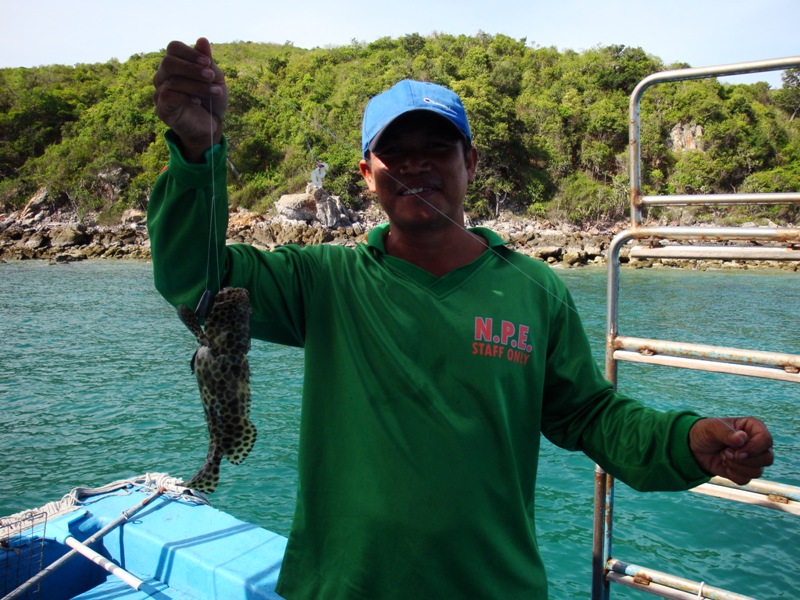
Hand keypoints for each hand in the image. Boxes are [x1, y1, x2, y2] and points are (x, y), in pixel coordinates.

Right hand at [152, 37, 227, 161]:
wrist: (212, 125)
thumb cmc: (212, 99)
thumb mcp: (215, 79)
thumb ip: (207, 61)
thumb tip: (202, 39)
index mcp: (176, 65)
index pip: (173, 48)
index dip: (190, 53)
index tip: (208, 63)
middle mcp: (163, 76)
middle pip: (169, 62)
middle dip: (193, 68)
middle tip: (211, 77)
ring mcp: (160, 93)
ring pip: (172, 80)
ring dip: (198, 86)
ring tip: (216, 92)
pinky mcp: (162, 109)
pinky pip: (167, 96)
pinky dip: (185, 96)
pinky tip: (197, 101)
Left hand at [689, 417, 773, 484]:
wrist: (695, 447)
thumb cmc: (706, 432)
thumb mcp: (712, 428)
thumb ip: (726, 432)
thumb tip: (742, 439)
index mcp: (753, 428)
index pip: (766, 440)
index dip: (754, 448)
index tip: (737, 452)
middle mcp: (757, 444)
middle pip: (767, 459)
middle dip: (744, 460)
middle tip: (726, 452)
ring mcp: (753, 459)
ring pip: (757, 472)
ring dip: (736, 466)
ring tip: (723, 456)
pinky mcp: (745, 472)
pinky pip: (745, 480)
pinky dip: (732, 474)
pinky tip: (724, 464)